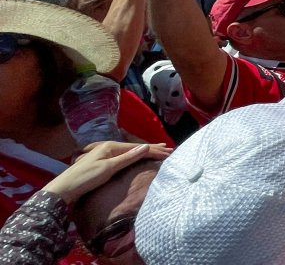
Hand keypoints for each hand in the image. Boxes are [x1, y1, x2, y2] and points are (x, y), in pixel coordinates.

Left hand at [42, 142, 169, 202]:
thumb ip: (128, 158)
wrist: (63, 189)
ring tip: (157, 150)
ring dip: (144, 152)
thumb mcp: (108, 168)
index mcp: (111, 147)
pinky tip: (138, 156)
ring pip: (129, 152)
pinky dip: (134, 156)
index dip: (153, 150)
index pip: (137, 148)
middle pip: (134, 148)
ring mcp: (104, 155)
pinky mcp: (101, 163)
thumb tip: (146, 147)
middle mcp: (108, 148)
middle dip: (151, 149)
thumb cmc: (85, 179)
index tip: (168, 152)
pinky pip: (123, 156)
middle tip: (168, 149)